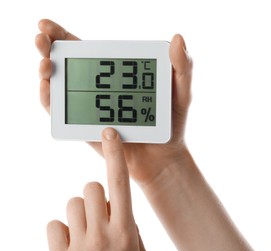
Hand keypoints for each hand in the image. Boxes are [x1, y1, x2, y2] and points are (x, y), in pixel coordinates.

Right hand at [35, 19, 192, 186]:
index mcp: (118, 75)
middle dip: (48, 47)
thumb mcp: (181, 92)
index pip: (88, 50)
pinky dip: (49, 100)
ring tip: (45, 65)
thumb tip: (177, 38)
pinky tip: (48, 89)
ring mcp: (90, 106)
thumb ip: (182, 67)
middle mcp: (100, 88)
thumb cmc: (173, 123)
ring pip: (59, 85)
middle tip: (41, 39)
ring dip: (45, 72)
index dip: (64, 35)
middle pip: (68, 63)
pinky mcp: (85, 127)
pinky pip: (62, 112)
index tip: (46, 25)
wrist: (163, 157)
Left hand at [47, 128, 148, 250]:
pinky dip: (63, 231)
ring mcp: (77, 247)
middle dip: (95, 196)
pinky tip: (72, 247)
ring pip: (72, 204)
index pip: (120, 183)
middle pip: (90, 188)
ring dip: (80, 214)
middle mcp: (101, 235)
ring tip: (88, 235)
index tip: (109, 133)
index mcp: (126, 232)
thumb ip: (129, 228)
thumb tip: (114, 207)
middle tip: (101, 216)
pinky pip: (55, 225)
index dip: (115, 154)